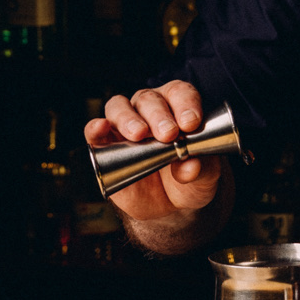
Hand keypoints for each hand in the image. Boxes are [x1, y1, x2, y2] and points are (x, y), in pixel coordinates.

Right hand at [84, 82, 225, 222]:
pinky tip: (101, 127)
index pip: (180, 93)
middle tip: (169, 134)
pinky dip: (95, 127)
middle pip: (150, 100)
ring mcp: (125, 124)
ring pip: (119, 107)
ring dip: (129, 119)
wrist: (170, 206)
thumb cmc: (190, 178)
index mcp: (178, 107)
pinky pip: (95, 131)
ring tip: (139, 135)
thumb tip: (191, 165)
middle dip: (159, 116)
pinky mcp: (105, 145)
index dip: (186, 104)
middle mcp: (150, 109)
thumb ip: (202, 168)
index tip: (191, 123)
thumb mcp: (205, 176)